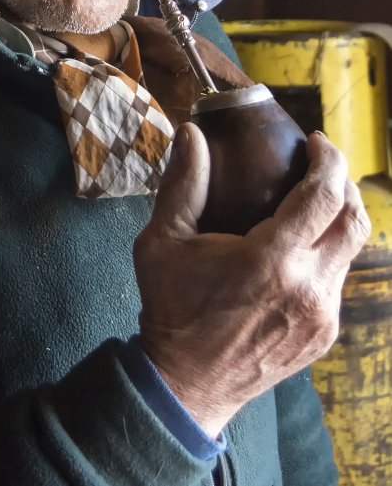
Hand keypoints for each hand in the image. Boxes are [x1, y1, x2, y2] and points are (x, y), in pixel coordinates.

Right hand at [133, 123, 370, 437]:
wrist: (184, 383)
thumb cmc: (172, 308)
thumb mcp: (163, 241)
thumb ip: (182, 183)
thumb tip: (191, 133)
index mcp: (273, 260)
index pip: (324, 196)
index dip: (329, 160)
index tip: (315, 141)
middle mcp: (309, 288)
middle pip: (354, 220)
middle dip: (344, 183)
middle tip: (321, 165)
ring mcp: (322, 316)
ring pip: (351, 252)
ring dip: (339, 219)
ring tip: (312, 202)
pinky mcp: (324, 335)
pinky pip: (338, 282)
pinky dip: (328, 254)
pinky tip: (301, 247)